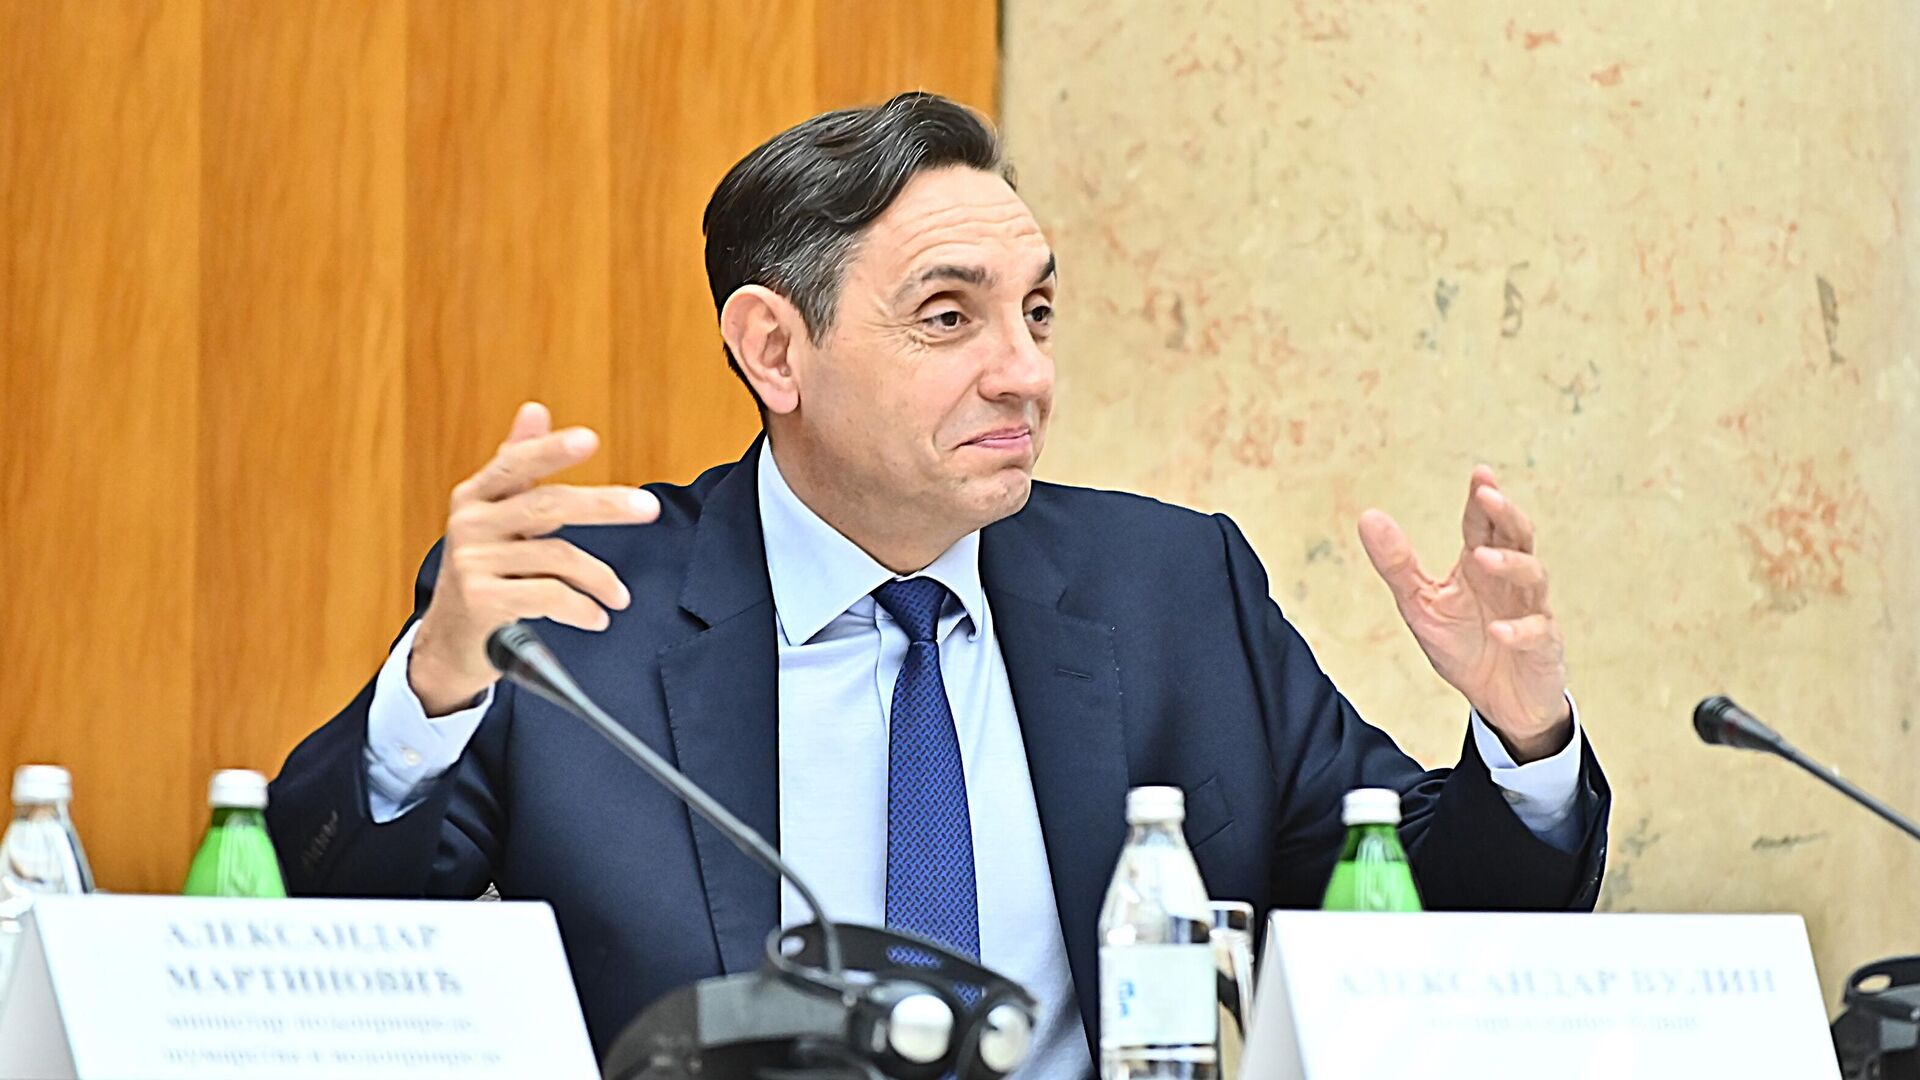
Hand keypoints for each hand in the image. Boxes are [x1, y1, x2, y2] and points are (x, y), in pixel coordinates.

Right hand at [408, 402, 659, 714]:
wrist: (449, 642)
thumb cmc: (483, 572)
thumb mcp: (493, 517)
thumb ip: (515, 466)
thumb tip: (535, 409)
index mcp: (475, 496)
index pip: (517, 464)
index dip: (551, 450)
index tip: (589, 439)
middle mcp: (470, 524)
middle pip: (549, 506)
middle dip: (605, 505)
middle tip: (649, 507)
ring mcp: (472, 563)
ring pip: (558, 558)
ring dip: (600, 579)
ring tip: (619, 597)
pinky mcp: (481, 600)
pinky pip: (549, 596)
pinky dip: (582, 608)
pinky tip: (596, 617)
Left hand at [1356, 466, 1570, 761]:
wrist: (1498, 701)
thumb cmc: (1464, 646)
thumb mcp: (1420, 604)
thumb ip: (1398, 564)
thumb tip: (1368, 516)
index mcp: (1480, 566)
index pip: (1484, 524)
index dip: (1483, 499)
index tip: (1479, 474)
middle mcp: (1511, 581)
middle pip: (1518, 537)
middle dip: (1506, 514)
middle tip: (1488, 496)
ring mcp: (1531, 611)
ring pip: (1533, 576)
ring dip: (1509, 564)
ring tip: (1482, 558)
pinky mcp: (1543, 647)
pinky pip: (1537, 633)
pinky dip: (1519, 631)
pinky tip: (1498, 631)